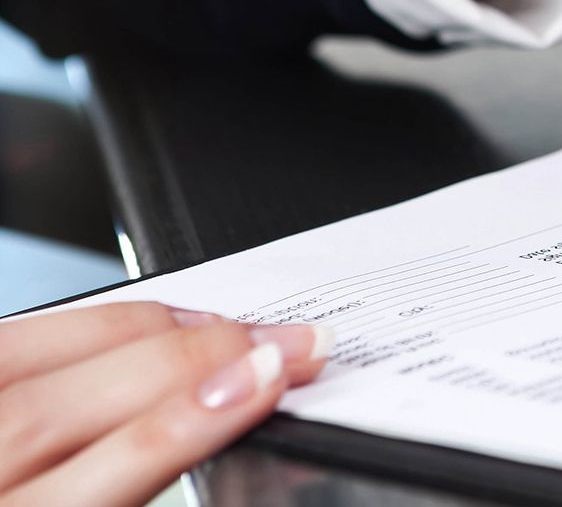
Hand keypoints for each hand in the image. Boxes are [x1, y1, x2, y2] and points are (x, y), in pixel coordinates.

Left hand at [0, 303, 331, 506]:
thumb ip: (141, 486)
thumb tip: (225, 418)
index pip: (122, 456)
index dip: (202, 412)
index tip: (271, 377)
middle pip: (90, 396)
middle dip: (206, 356)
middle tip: (291, 343)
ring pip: (56, 346)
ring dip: (168, 330)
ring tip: (241, 330)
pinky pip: (24, 329)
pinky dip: (102, 319)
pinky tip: (156, 323)